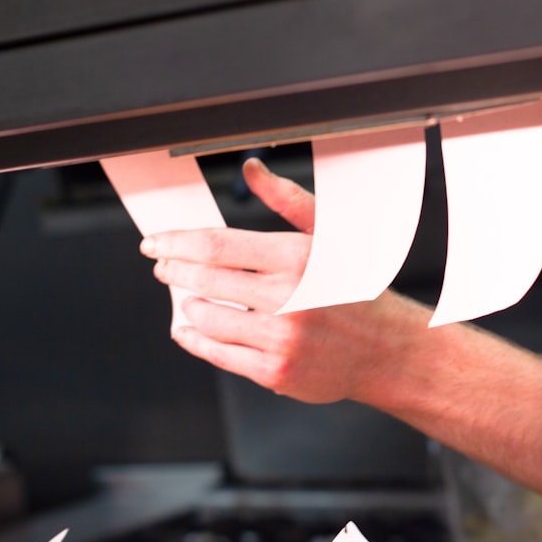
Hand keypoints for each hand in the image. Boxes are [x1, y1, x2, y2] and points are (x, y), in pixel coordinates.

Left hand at [139, 157, 422, 402]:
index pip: (217, 245)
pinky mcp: (275, 372)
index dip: (177, 243)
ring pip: (205, 318)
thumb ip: (287, 200)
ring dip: (189, 306)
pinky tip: (191, 329)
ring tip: (192, 299)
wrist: (385, 349)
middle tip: (165, 268)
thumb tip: (251, 169)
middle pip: (204, 280)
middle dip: (174, 272)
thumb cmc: (356, 290)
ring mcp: (281, 339)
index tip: (156, 243)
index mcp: (298, 258)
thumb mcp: (330, 237)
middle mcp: (289, 298)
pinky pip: (217, 354)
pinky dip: (195, 340)